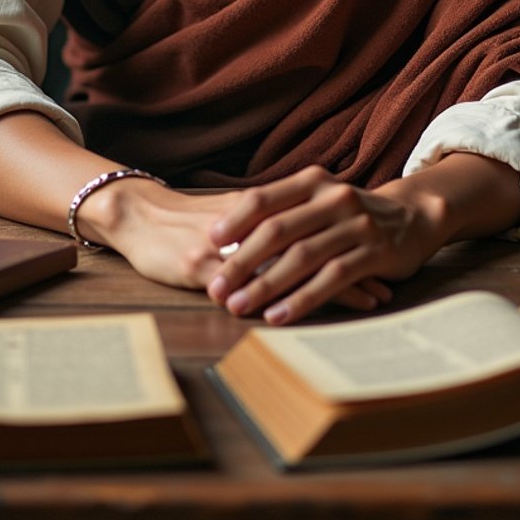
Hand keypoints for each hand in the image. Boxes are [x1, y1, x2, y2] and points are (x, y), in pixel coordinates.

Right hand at [79, 178, 390, 311]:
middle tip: (384, 285)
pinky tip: (294, 314)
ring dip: (327, 285)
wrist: (136, 214)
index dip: (348, 239)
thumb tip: (305, 229)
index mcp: (257, 205)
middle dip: (350, 264)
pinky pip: (246, 284)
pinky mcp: (202, 265)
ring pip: (286, 263)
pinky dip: (275, 298)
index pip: (313, 220)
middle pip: (310, 240)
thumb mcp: (231, 214)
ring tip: (365, 301)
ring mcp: (225, 243)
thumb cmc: (186, 220)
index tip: (382, 255)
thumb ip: (265, 217)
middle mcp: (247, 222)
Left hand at [204, 154, 519, 324]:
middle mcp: (333, 198)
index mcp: (312, 182)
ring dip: (267, 284)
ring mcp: (355, 225)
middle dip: (243, 261)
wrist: (413, 216)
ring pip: (303, 256)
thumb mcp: (319, 201)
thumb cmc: (351, 213)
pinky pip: (332, 278)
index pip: (265, 197)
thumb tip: (231, 235)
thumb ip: (284, 212)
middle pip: (278, 229)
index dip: (235, 220)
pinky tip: (279, 315)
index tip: (209, 242)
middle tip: (217, 287)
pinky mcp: (374, 252)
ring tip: (239, 306)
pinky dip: (302, 298)